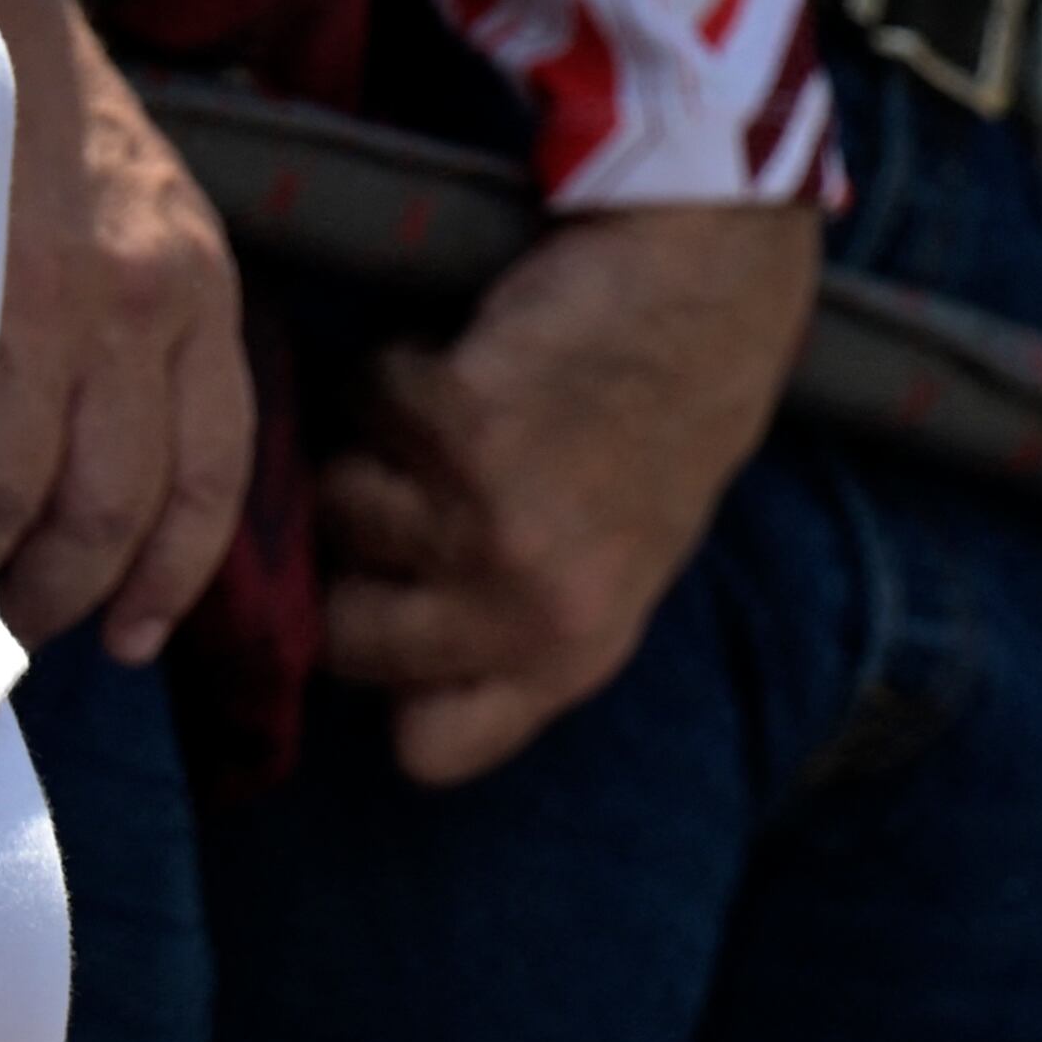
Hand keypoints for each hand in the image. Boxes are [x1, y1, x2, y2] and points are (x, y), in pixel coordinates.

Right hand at [0, 0, 252, 663]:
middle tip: (22, 635)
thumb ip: (150, 332)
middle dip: (75, 597)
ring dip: (0, 573)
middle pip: (124, 510)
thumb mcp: (144, 215)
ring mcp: (58, 301)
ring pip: (40, 501)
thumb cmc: (40, 121)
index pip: (213, 474)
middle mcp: (149, 303)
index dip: (175, 577)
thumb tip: (108, 495)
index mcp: (202, 288)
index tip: (136, 637)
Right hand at [319, 201, 818, 783]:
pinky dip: (392, 370)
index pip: (428, 749)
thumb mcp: (613, 573)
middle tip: (406, 490)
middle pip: (344, 636)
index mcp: (574, 657)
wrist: (706, 291)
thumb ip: (511, 635)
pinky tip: (472, 358)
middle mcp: (534, 610)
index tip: (395, 609)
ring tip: (456, 416)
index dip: (390, 680)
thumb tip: (371, 670)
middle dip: (352, 560)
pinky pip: (359, 406)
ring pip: (334, 507)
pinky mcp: (464, 426)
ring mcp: (497, 521)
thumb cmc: (658, 426)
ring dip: (371, 450)